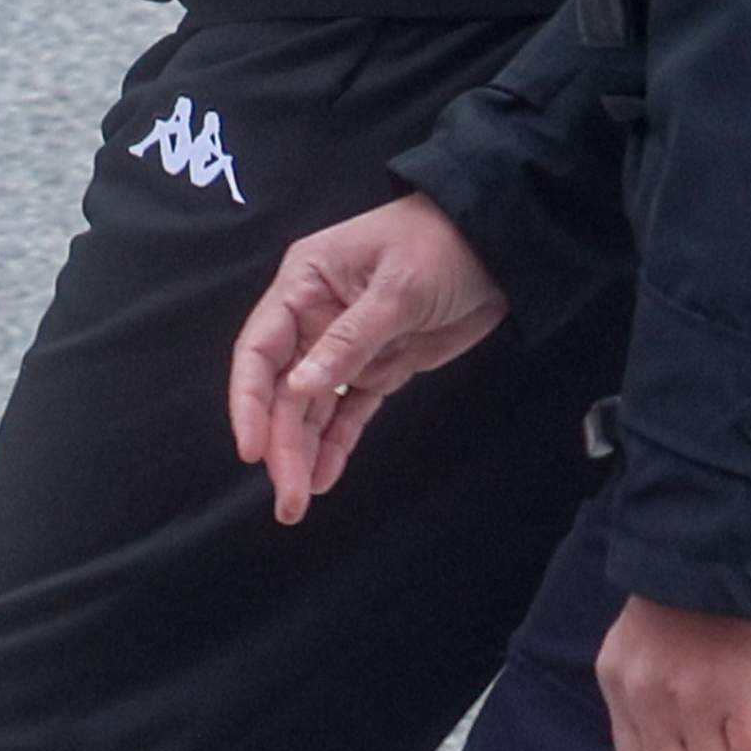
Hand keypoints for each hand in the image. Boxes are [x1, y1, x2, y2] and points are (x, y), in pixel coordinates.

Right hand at [225, 194, 509, 521]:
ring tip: (298, 504)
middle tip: (289, 501)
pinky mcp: (378, 367)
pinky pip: (347, 412)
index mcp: (305, 282)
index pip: (260, 348)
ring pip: (311, 408)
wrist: (501, 245)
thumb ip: (350, 339)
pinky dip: (335, 444)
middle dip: (282, 444)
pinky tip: (324, 478)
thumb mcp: (398, 289)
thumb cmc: (443, 246)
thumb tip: (298, 387)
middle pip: (284, 390)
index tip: (251, 449)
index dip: (249, 401)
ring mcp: (345, 346)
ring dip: (303, 453)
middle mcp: (314, 315)